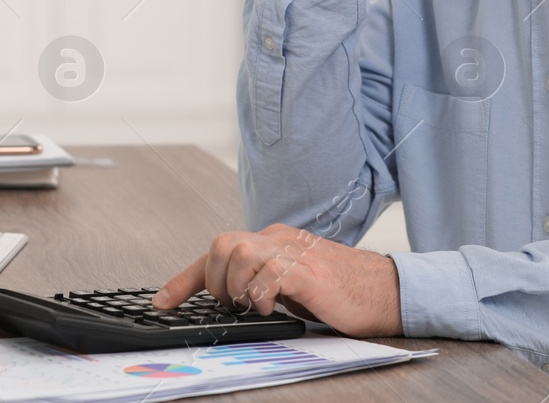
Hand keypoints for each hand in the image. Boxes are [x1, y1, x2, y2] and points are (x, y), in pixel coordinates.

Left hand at [152, 224, 402, 337]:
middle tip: (232, 306)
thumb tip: (231, 303)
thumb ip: (264, 283)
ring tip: (255, 307)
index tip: (162, 302)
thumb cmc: (343, 292)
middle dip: (215, 280)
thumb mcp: (293, 286)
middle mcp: (279, 240)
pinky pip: (267, 275)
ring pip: (237, 252)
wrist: (387, 291)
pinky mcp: (307, 271)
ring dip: (236, 287)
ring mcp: (293, 252)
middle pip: (221, 243)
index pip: (217, 251)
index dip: (184, 279)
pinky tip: (274, 309)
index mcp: (274, 242)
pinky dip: (261, 296)